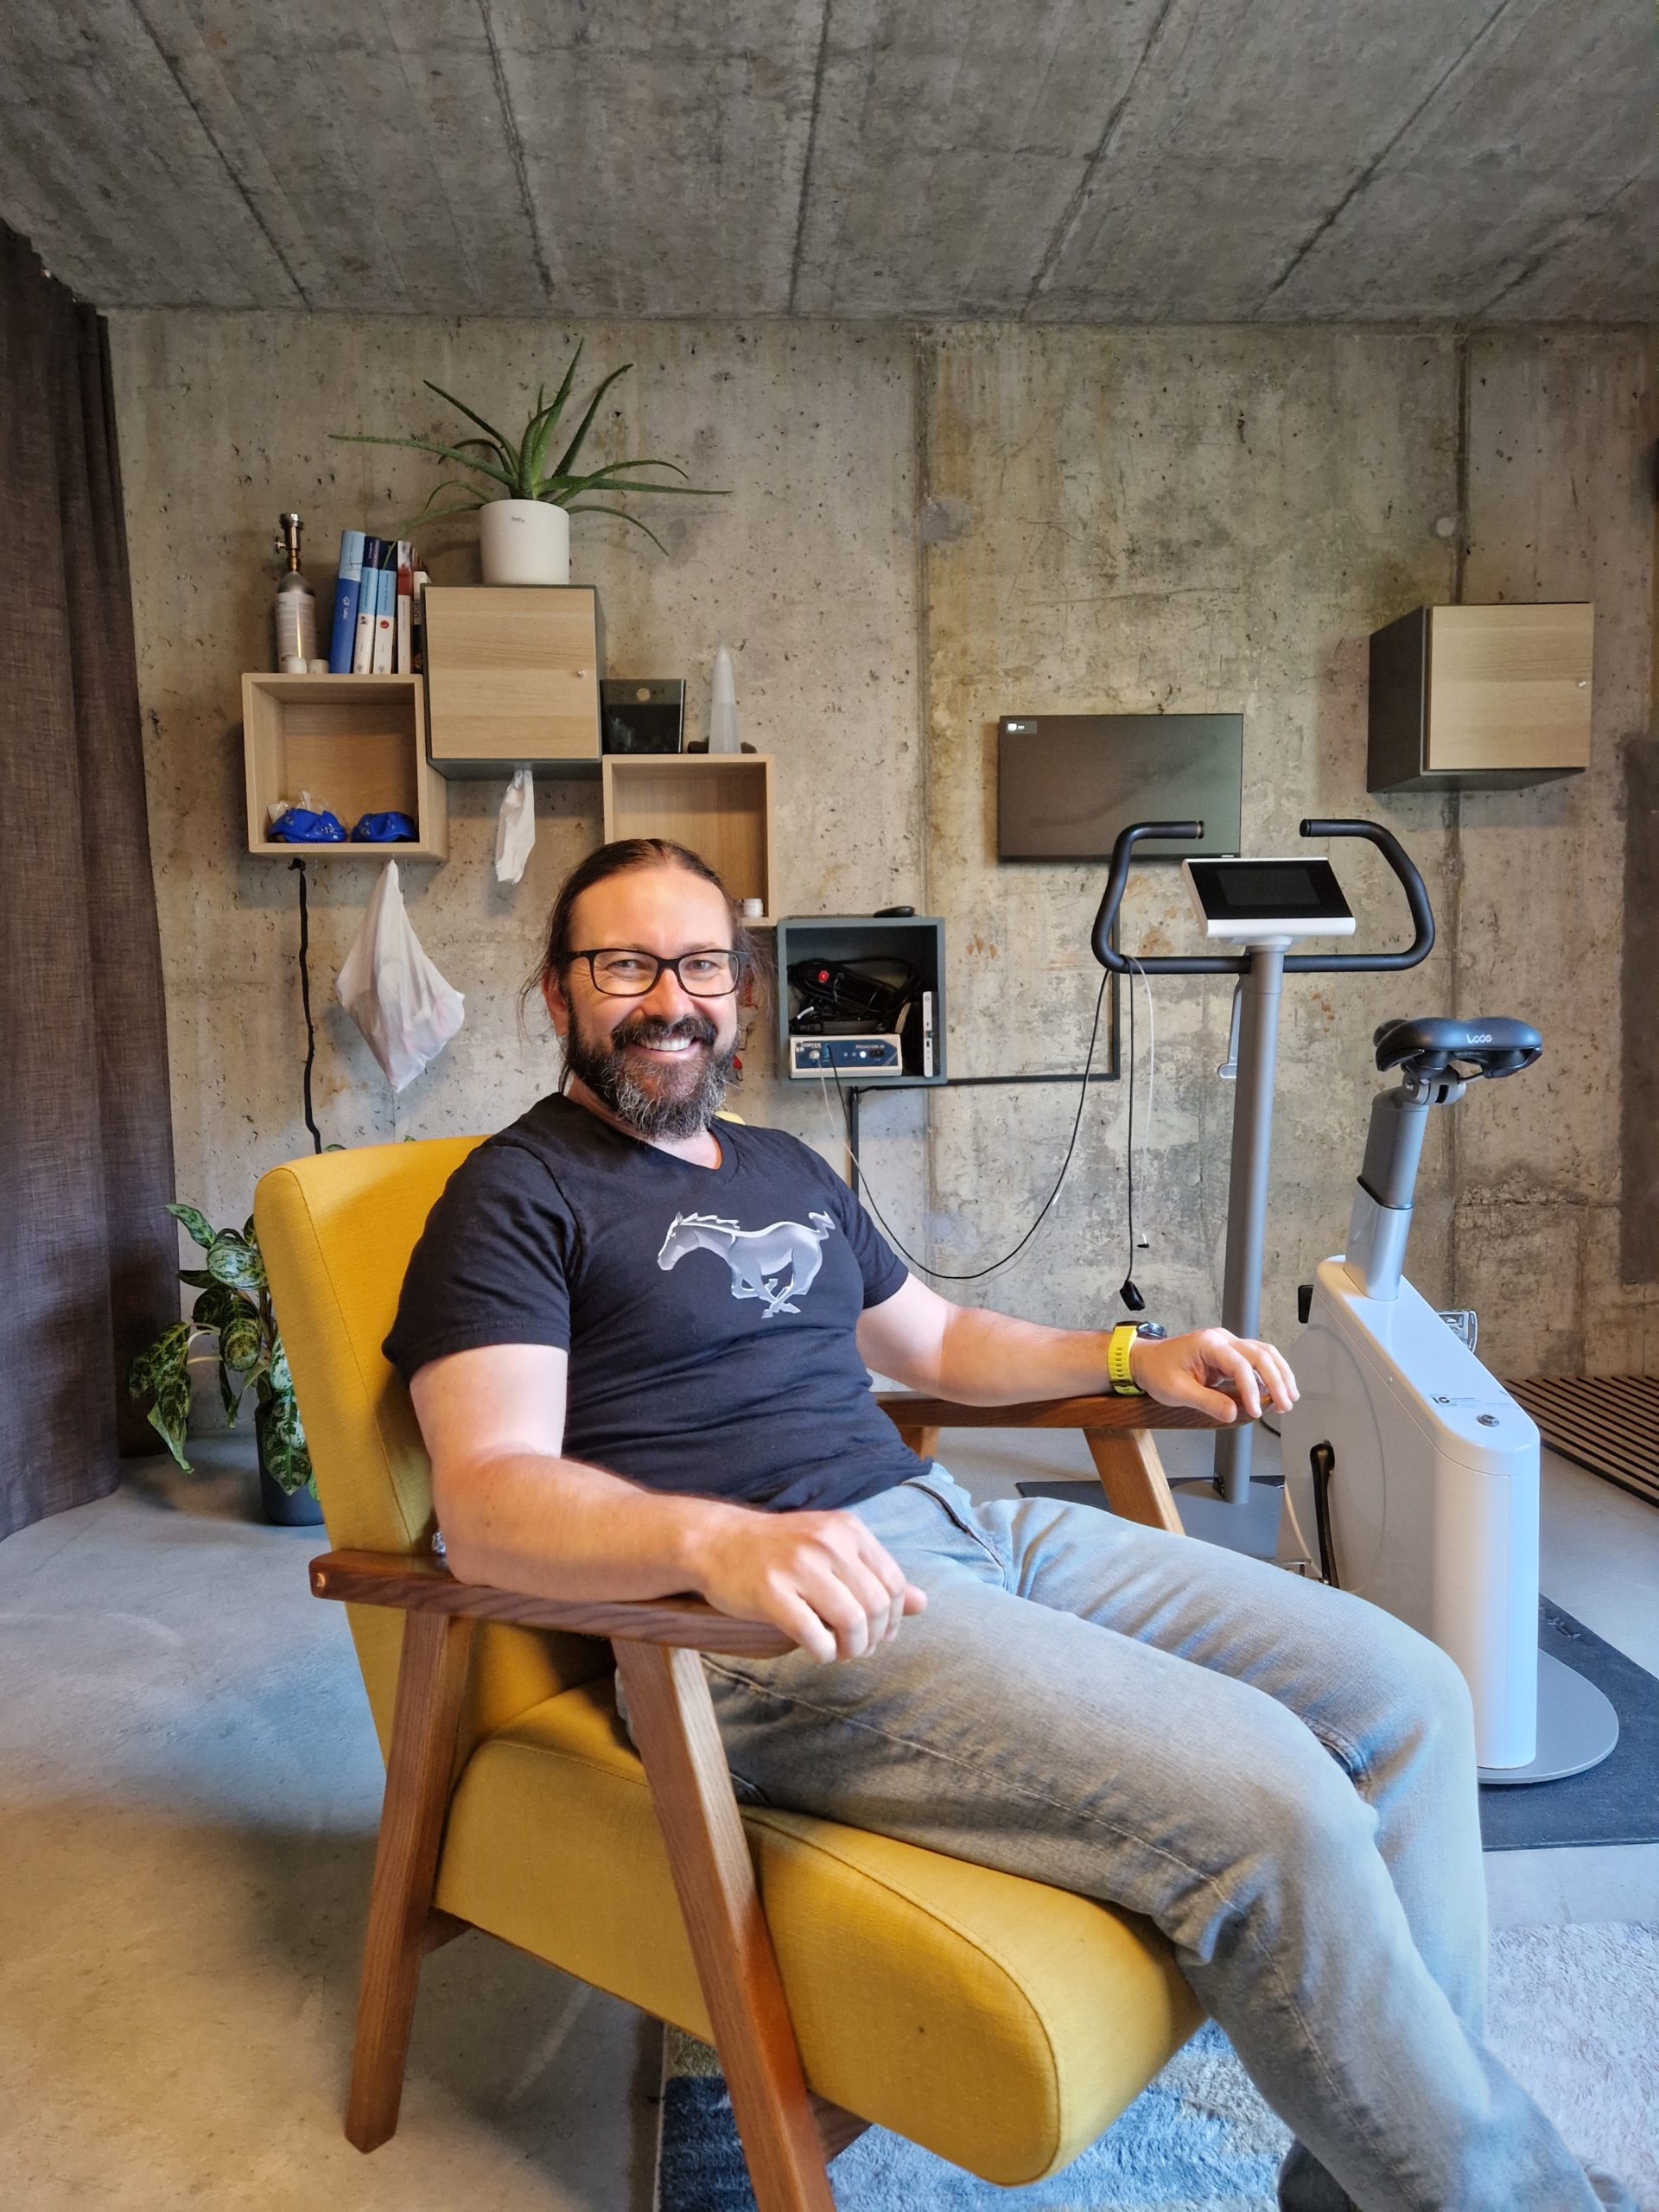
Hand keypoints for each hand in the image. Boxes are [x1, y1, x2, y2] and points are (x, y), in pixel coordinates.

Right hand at [685, 1505, 926, 1664]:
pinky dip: (822, 1653)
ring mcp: (799, 1566)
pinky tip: (815, 1651)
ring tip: (837, 1652)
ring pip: (851, 1622)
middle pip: (876, 1606)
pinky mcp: (771, 1592)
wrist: (718, 1542)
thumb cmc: (780, 1551)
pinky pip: (814, 1635)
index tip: (879, 1635)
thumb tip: (922, 1604)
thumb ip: (876, 1575)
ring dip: (850, 1650)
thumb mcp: (832, 1551)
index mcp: (848, 1530)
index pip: (893, 1583)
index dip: (893, 1619)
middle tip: (857, 1649)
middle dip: (873, 1639)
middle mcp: (828, 1543)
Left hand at [1128, 1327, 1297, 1423]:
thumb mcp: (1177, 1391)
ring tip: (1290, 1397)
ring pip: (1264, 1353)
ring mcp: (1227, 1343)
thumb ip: (1207, 1402)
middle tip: (1285, 1405)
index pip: (1239, 1365)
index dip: (1251, 1389)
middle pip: (1260, 1354)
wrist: (1145, 1360)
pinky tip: (1277, 1389)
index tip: (1255, 1411)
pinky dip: (1270, 1372)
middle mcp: (1222, 1339)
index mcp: (1208, 1344)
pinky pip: (1256, 1358)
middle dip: (1276, 1380)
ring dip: (1279, 1374)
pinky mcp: (1229, 1353)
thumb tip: (1234, 1414)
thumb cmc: (1157, 1372)